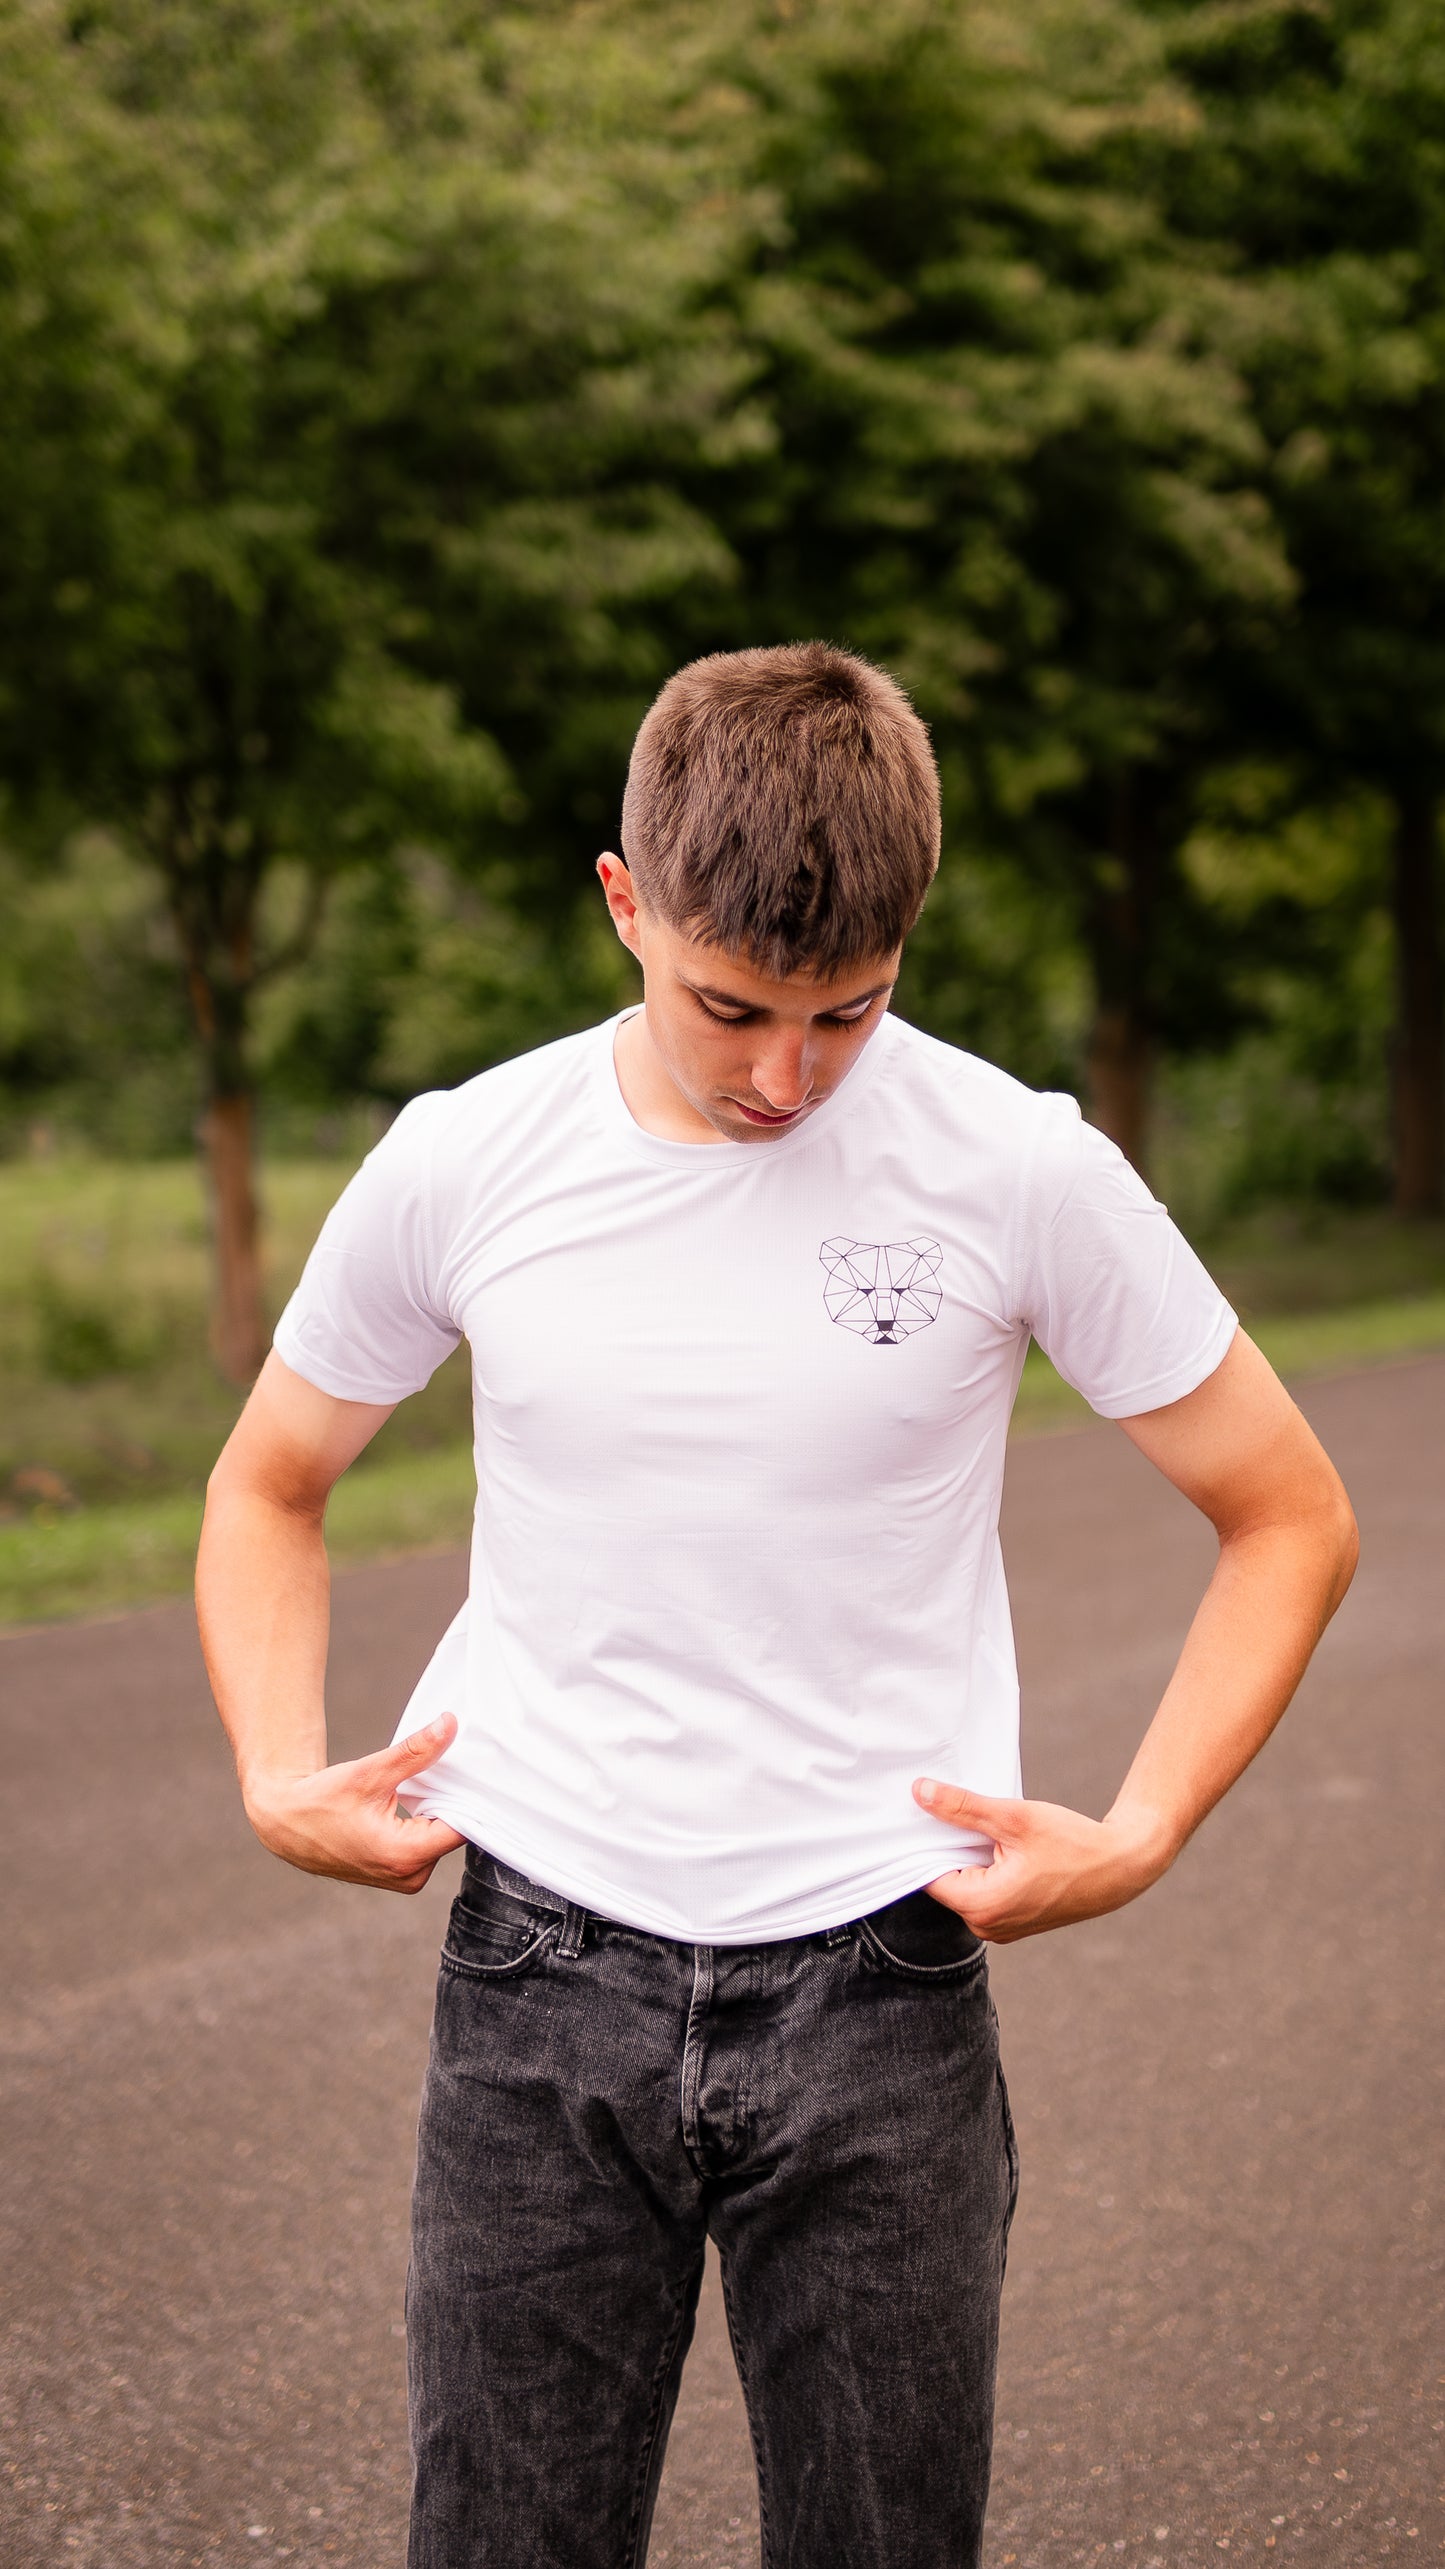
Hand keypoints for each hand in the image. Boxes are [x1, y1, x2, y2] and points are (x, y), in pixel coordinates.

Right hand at [244, 1714, 466, 1893]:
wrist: (285, 1824)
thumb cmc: (320, 1802)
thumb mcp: (369, 1773)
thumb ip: (415, 1752)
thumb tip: (449, 1726)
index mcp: (405, 1856)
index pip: (463, 1827)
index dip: (469, 1795)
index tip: (471, 1770)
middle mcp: (409, 1876)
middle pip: (454, 1833)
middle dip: (452, 1800)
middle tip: (448, 1768)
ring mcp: (404, 1878)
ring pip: (440, 1839)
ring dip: (438, 1811)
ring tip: (425, 1784)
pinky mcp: (398, 1874)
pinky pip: (427, 1845)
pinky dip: (425, 1822)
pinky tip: (415, 1800)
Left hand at [912, 1778, 1173, 1943]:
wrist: (1121, 1867)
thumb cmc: (1073, 1844)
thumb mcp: (1014, 1818)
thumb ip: (963, 1807)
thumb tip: (920, 1792)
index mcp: (983, 1907)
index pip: (927, 1874)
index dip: (923, 1841)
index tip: (922, 1812)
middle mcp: (987, 1927)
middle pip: (946, 1880)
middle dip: (948, 1847)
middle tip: (953, 1812)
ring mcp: (1001, 1928)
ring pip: (965, 1885)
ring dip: (969, 1856)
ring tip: (984, 1827)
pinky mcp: (1013, 1922)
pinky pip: (984, 1893)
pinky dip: (986, 1868)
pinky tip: (999, 1844)